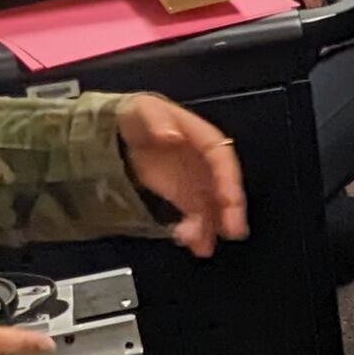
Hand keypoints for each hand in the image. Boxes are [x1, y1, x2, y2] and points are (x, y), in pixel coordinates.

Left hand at [116, 93, 247, 253]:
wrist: (121, 130)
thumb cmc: (140, 116)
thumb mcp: (145, 109)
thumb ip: (158, 120)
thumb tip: (171, 135)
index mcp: (203, 138)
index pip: (222, 160)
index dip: (228, 181)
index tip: (229, 200)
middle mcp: (205, 163)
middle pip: (223, 187)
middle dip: (229, 210)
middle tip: (231, 231)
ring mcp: (195, 182)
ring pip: (211, 207)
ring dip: (211, 226)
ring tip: (203, 245)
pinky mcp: (183, 197)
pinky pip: (195, 216)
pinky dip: (195, 231)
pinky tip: (190, 242)